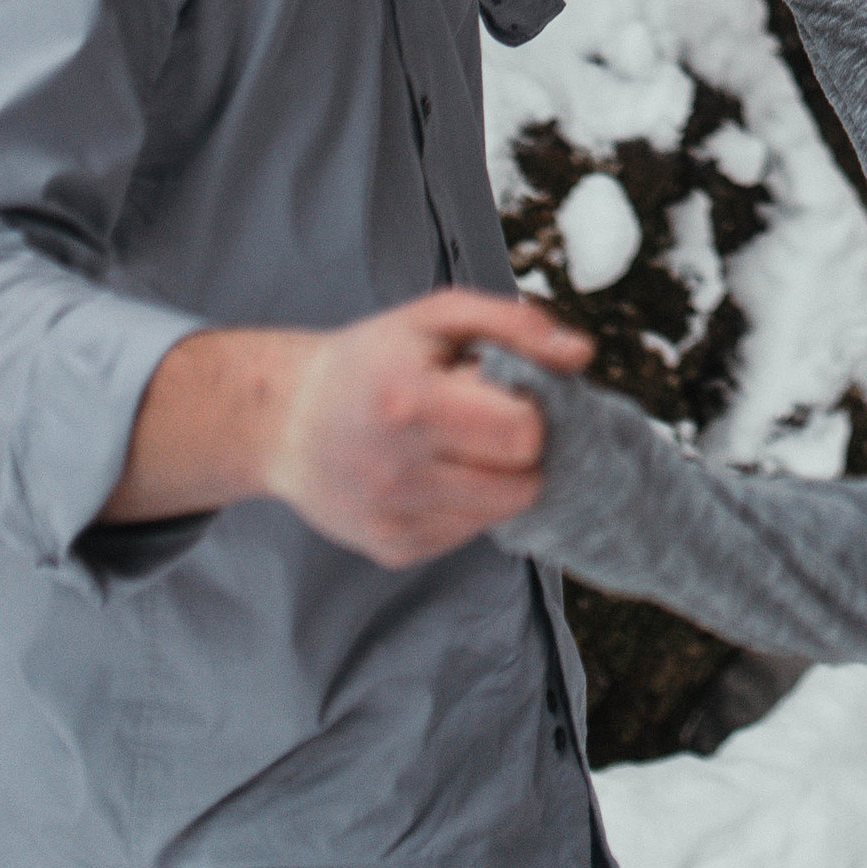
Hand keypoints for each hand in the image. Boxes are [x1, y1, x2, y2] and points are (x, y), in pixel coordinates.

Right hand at [264, 290, 592, 569]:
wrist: (284, 421)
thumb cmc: (369, 360)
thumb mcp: (436, 316)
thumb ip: (515, 324)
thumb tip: (582, 353)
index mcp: (412, 405)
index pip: (525, 436)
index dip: (528, 411)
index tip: (500, 391)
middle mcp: (399, 474)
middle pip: (522, 484)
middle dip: (519, 450)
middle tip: (482, 419)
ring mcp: (395, 520)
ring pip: (502, 514)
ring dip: (496, 478)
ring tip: (455, 443)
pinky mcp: (394, 550)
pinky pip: (469, 533)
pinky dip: (466, 503)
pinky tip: (431, 471)